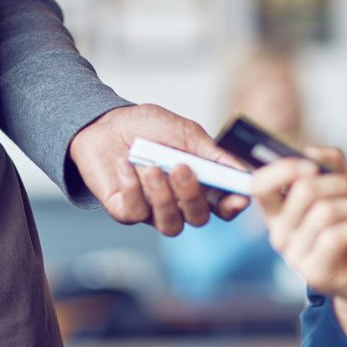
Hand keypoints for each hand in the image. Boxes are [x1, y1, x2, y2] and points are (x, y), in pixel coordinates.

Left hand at [69, 104, 249, 235]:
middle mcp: (179, 202)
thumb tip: (242, 171)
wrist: (105, 122)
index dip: (233, 206)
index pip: (223, 206)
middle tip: (180, 168)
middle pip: (198, 218)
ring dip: (163, 198)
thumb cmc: (148, 127)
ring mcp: (152, 210)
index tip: (237, 197)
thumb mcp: (186, 132)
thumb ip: (212, 154)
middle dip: (192, 196)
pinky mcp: (126, 211)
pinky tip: (126, 164)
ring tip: (152, 168)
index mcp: (199, 184)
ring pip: (170, 225)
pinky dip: (132, 187)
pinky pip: (136, 212)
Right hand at [252, 147, 346, 346]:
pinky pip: (334, 236)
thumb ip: (330, 167)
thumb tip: (312, 151)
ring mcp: (294, 256)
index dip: (284, 168)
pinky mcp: (314, 273)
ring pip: (325, 211)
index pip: (259, 184)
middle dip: (338, 182)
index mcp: (278, 211)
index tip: (313, 166)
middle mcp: (280, 233)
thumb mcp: (346, 189)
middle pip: (303, 190)